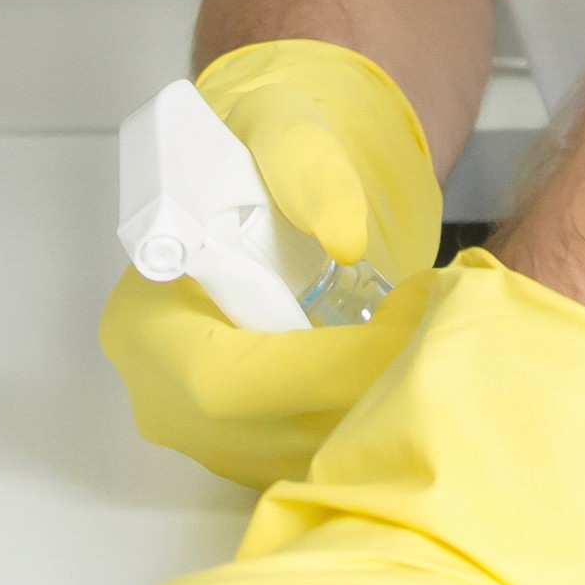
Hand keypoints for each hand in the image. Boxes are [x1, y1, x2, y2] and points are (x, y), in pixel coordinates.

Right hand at [99, 42, 438, 490]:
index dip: (317, 366)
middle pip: (264, 432)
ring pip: (299, 458)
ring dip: (378, 419)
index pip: (221, 378)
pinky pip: (316, 460)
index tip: (405, 324)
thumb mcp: (275, 124)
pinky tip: (415, 378)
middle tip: (442, 340)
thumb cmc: (255, 155)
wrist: (258, 188)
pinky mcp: (255, 454)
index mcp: (142, 324)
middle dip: (363, 394)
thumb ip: (303, 164)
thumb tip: (344, 236)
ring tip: (437, 352)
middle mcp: (164, 399)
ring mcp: (207, 439)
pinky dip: (373, 431)